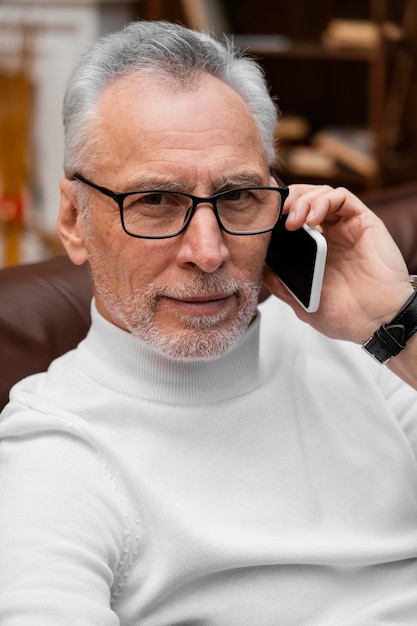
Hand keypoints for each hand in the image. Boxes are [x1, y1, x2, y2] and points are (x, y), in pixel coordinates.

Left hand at [263, 184, 412, 343]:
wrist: (376, 323)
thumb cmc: (346, 316)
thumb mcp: (301, 301)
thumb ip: (281, 284)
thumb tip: (260, 267)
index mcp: (315, 250)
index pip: (294, 218)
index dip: (278, 213)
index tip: (261, 216)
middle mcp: (331, 235)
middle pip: (306, 200)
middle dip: (288, 201)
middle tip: (276, 215)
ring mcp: (347, 227)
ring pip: (322, 194)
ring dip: (303, 200)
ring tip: (292, 220)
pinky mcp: (364, 222)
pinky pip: (343, 197)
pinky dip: (324, 200)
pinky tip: (313, 218)